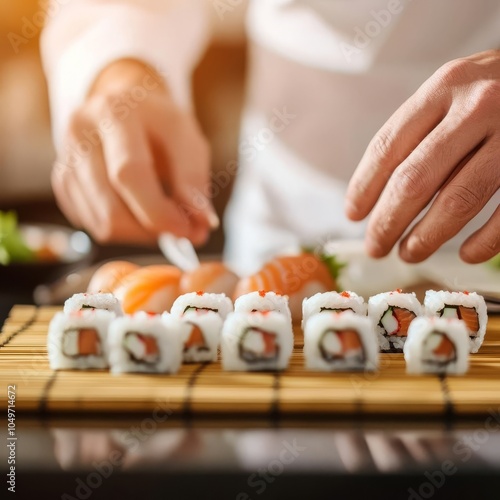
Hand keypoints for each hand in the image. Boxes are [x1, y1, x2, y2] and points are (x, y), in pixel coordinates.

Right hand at [52, 59, 216, 244]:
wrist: (126, 108)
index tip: (187, 230)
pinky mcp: (61, 183)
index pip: (129, 174)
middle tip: (180, 230)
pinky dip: (123, 231)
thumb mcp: (188, 140)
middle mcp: (79, 135)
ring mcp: (65, 160)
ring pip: (101, 225)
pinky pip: (93, 226)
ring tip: (162, 218)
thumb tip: (201, 223)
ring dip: (140, 235)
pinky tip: (139, 212)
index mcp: (113, 113)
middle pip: (111, 209)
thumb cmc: (161, 126)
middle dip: (151, 230)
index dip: (159, 211)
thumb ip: (194, 181)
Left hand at [345, 50, 499, 263]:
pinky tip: (466, 254)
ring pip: (457, 201)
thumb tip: (378, 193)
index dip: (364, 188)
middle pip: (414, 180)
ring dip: (426, 237)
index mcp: (443, 88)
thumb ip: (420, 129)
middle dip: (387, 222)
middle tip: (375, 246)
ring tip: (408, 253)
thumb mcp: (453, 90)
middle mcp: (477, 107)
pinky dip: (484, 241)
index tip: (353, 215)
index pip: (387, 148)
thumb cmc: (495, 88)